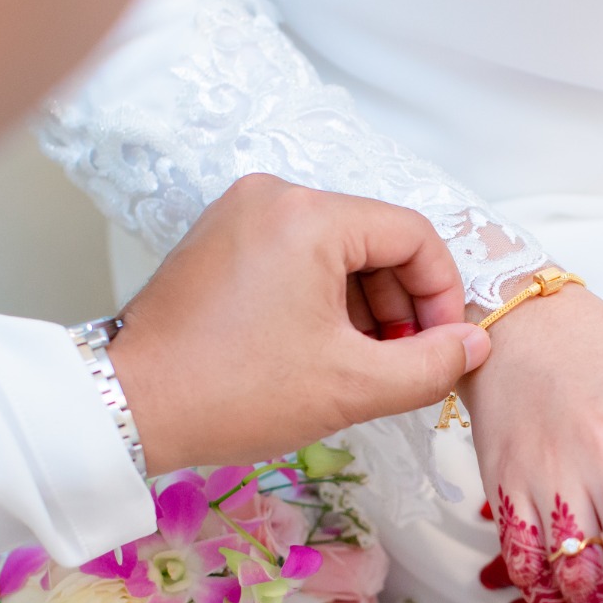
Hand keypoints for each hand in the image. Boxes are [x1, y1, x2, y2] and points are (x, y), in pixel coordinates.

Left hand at [107, 174, 489, 469]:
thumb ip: (431, 365)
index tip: (443, 349)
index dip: (443, 295)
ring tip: (364, 366)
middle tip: (405, 365)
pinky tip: (323, 351)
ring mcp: (240, 214)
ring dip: (365, 305)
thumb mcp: (352, 385)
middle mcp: (273, 196)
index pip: (413, 236)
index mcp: (309, 215)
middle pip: (375, 238)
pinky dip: (323, 298)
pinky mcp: (219, 239)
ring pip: (337, 250)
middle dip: (402, 304)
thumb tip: (473, 346)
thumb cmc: (235, 390)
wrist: (128, 405)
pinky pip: (296, 256)